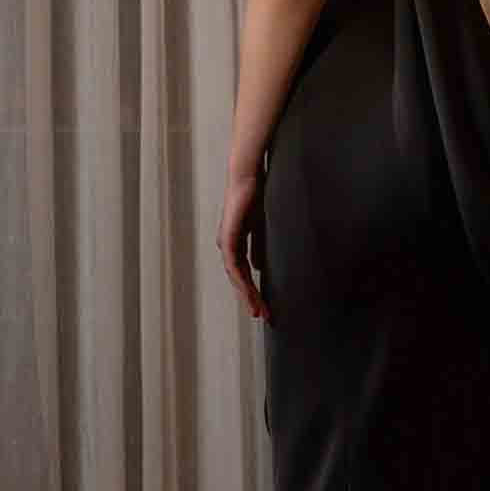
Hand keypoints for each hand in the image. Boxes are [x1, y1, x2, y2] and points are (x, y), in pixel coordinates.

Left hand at [217, 167, 269, 322]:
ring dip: (247, 294)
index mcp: (236, 241)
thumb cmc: (256, 194)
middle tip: (262, 315)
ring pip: (235, 276)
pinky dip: (242, 280)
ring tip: (258, 310)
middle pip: (238, 278)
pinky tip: (249, 291)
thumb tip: (259, 268)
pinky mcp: (228, 237)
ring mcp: (226, 242)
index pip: (244, 272)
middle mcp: (228, 244)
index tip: (263, 306)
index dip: (253, 290)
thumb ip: (259, 246)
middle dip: (250, 298)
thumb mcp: (262, 225)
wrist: (248, 175)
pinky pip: (234, 264)